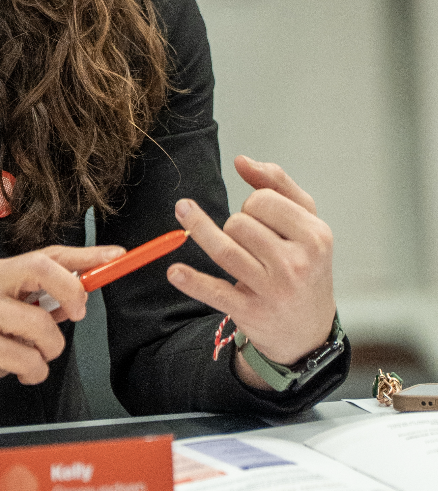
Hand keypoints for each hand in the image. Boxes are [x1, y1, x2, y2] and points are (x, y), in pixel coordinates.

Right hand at [0, 243, 123, 410]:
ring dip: (49, 352)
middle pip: (45, 268)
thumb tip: (79, 294)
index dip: (87, 255)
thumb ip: (36, 304)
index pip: (50, 254)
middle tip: (77, 314)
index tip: (118, 256)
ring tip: (31, 360)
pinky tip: (18, 374)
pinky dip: (33, 374)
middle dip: (72, 292)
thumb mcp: (3, 318)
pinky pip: (28, 360)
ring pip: (44, 326)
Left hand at [166, 156, 336, 381]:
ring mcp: (273, 290)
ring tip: (183, 213)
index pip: (263, 201)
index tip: (256, 216)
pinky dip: (192, 281)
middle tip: (246, 238)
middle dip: (235, 224)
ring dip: (200, 230)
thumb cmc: (305, 264)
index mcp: (314, 236)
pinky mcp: (250, 311)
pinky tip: (175, 271)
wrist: (309, 329)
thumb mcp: (305, 221)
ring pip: (224, 249)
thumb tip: (241, 160)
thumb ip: (277, 184)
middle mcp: (296, 264)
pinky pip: (215, 292)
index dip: (253, 203)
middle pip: (240, 224)